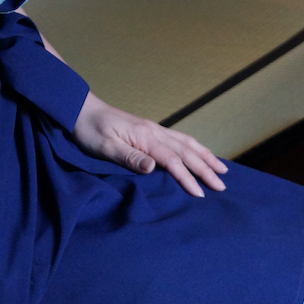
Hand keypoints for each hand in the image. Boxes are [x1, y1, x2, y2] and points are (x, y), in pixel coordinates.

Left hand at [71, 92, 227, 196]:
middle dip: (206, 169)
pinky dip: (196, 148)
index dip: (187, 177)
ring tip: (222, 170)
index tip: (199, 194)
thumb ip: (129, 157)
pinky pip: (180, 139)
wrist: (81, 109)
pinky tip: (201, 154)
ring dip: (206, 157)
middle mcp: (154, 131)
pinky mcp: (151, 130)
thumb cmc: (89, 131)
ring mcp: (154, 129)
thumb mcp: (104, 147)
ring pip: (187, 143)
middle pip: (187, 152)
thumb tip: (153, 168)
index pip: (172, 160)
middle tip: (222, 186)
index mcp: (145, 137)